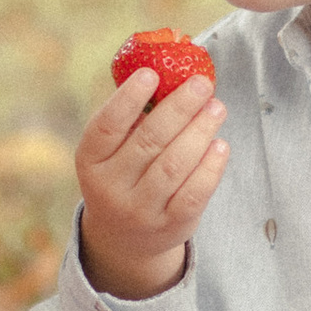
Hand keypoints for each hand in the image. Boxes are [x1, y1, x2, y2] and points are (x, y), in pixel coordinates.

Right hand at [74, 68, 227, 301]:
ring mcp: (140, 211)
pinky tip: (220, 144)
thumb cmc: (124, 175)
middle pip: (148, 141)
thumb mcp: (112, 152)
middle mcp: (110, 188)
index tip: (152, 73)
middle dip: (179, 108)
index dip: (128, 98)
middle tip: (202, 83)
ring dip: (200, 131)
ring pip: (174, 166)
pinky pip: (194, 194)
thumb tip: (170, 73)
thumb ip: (132, 118)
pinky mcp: (170, 226)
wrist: (126, 238)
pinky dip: (210, 167)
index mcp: (90, 161)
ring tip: (217, 107)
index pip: (106, 126)